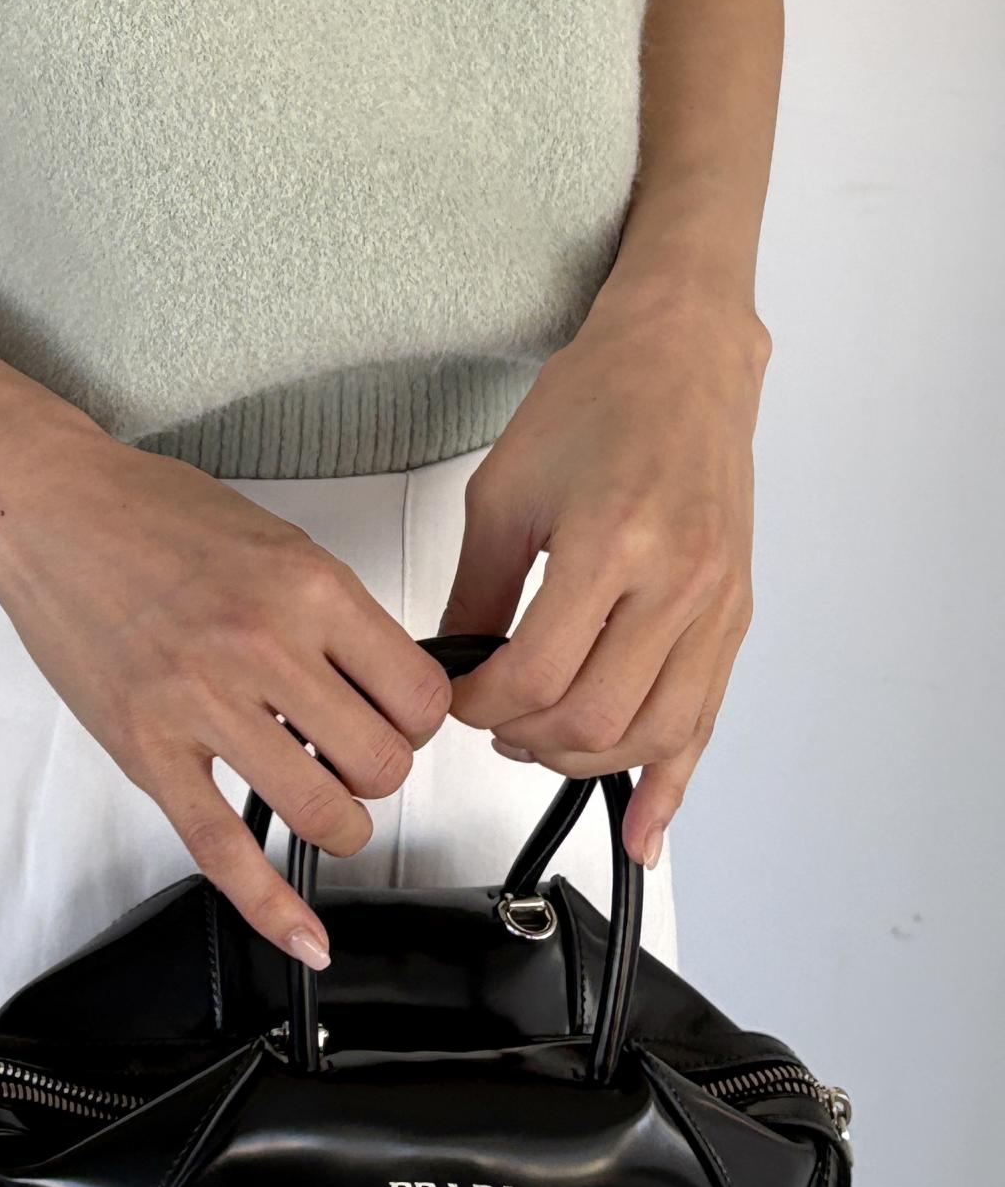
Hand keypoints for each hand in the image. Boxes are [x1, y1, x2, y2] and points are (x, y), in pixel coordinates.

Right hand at [0, 435, 452, 968]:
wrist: (47, 506)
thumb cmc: (152, 511)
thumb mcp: (273, 538)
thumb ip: (330, 612)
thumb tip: (381, 683)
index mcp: (306, 585)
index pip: (419, 695)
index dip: (419, 719)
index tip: (398, 718)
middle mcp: (262, 644)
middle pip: (382, 764)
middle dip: (378, 772)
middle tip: (351, 753)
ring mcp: (200, 702)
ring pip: (321, 812)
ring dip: (337, 822)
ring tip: (318, 799)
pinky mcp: (148, 748)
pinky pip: (222, 847)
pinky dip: (268, 905)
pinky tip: (303, 936)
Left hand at [439, 283, 767, 869]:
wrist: (680, 358)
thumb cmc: (596, 401)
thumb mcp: (504, 488)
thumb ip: (476, 589)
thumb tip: (451, 666)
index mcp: (611, 543)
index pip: (537, 673)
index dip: (481, 704)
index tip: (454, 698)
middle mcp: (676, 582)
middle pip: (596, 716)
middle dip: (527, 738)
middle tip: (489, 721)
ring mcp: (715, 604)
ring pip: (656, 732)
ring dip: (588, 760)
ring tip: (539, 747)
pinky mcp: (735, 614)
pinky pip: (706, 719)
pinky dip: (674, 780)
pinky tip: (646, 829)